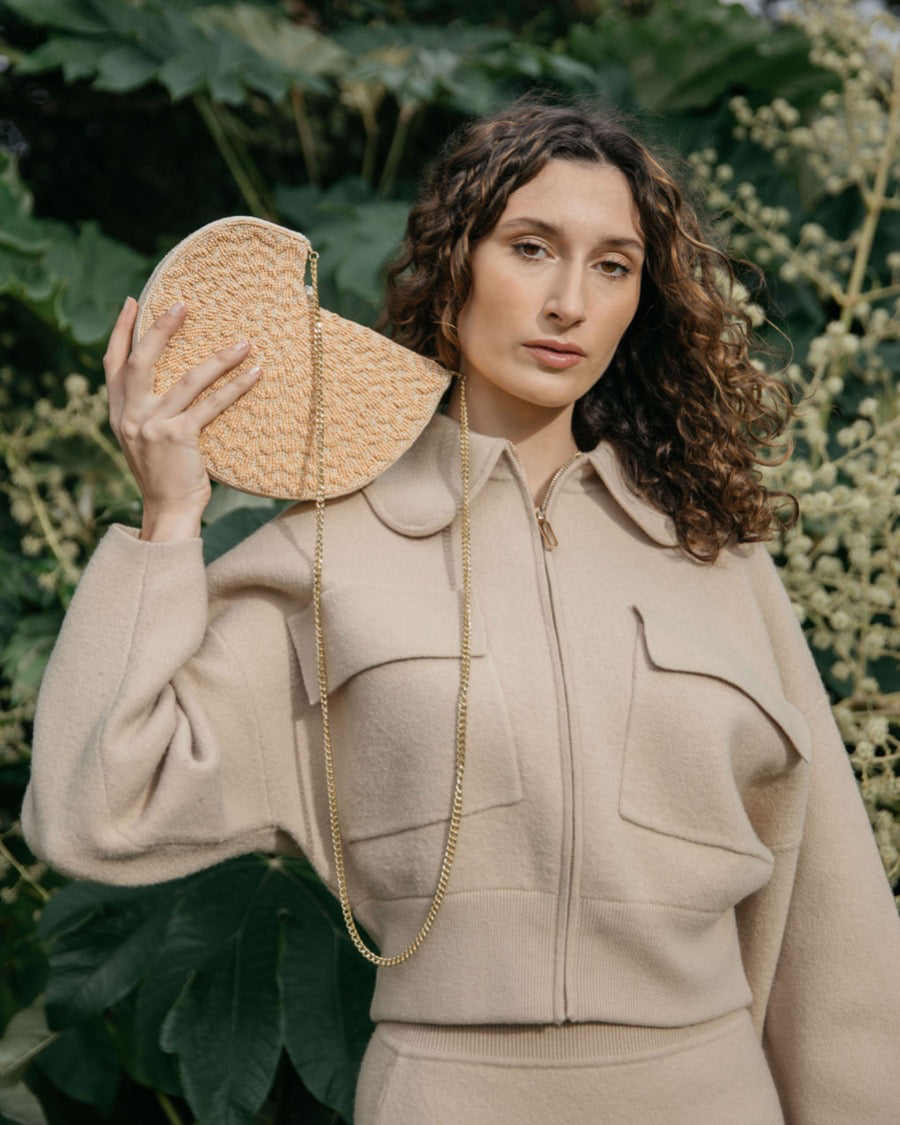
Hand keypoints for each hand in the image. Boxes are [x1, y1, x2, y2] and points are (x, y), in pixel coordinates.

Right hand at [104, 298, 261, 540]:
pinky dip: (235, 386)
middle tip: (183, 304)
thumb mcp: (144, 440)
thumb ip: (147, 411)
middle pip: (142, 360)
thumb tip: (169, 379)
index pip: (113, 364)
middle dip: (161, 328)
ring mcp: (153, 426)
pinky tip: (254, 373)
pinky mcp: (179, 437)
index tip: (132, 302)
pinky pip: (211, 404)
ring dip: (218, 358)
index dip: (121, 331)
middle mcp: (131, 416)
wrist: (168, 512)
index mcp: (119, 414)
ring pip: (187, 380)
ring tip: (243, 342)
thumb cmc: (165, 475)